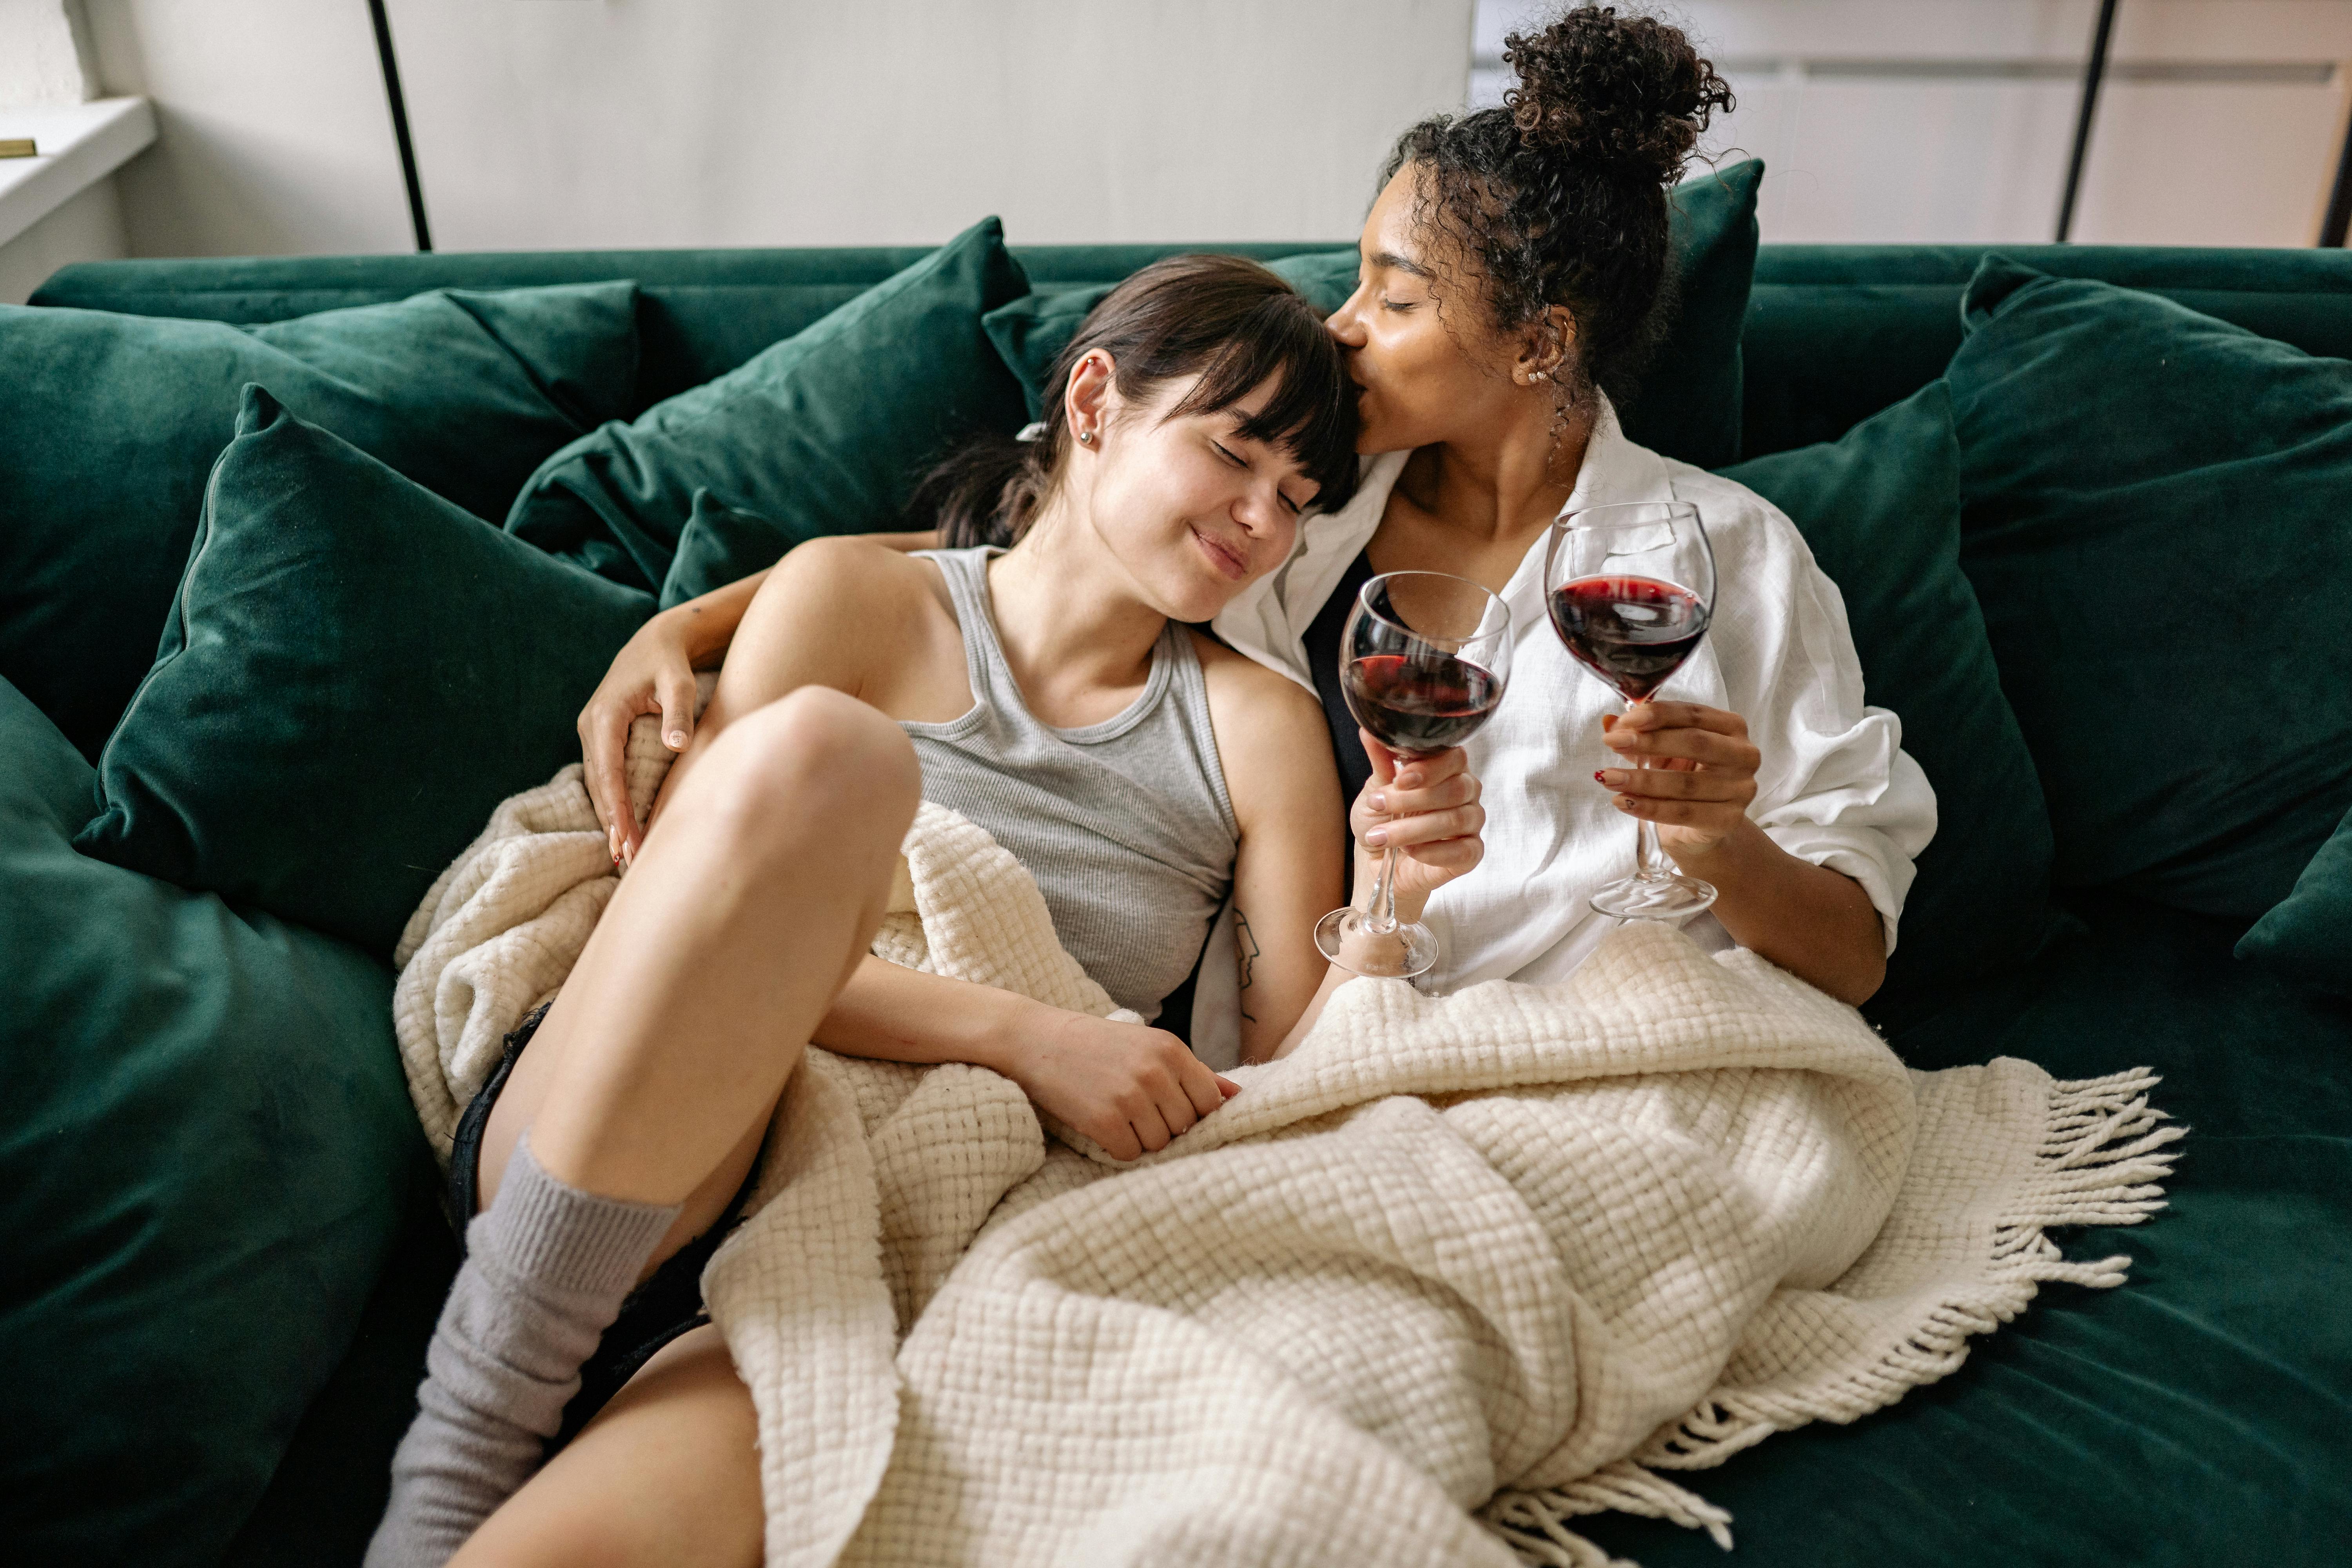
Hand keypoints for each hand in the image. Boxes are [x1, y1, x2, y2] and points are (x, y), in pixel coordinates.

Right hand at [578, 610, 702, 863]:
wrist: (656, 642)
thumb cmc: (670, 662)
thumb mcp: (678, 682)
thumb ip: (679, 714)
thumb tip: (678, 746)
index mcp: (605, 716)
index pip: (608, 774)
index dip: (618, 810)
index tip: (629, 840)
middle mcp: (590, 726)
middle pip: (598, 786)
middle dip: (612, 823)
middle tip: (627, 861)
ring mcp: (591, 733)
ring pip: (596, 785)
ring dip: (609, 818)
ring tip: (623, 855)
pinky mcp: (600, 738)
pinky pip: (602, 777)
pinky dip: (610, 803)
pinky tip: (622, 828)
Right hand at [1003, 1010, 1239, 1160]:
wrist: (1036, 1040)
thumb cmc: (1096, 1045)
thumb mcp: (1149, 1046)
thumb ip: (1194, 1072)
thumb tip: (1237, 1096)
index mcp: (1172, 1049)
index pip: (1210, 1102)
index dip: (1194, 1114)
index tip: (1171, 1110)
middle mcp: (1156, 1072)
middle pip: (1186, 1126)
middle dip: (1167, 1127)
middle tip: (1137, 1111)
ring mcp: (1130, 1097)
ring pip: (1160, 1144)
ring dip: (1142, 1138)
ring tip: (1119, 1115)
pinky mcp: (1104, 1120)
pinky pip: (1130, 1153)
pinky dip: (1118, 1147)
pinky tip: (1103, 1126)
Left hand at [1351, 732, 1485, 922]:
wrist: (1377, 861)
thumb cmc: (1380, 819)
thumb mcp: (1374, 790)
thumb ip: (1380, 761)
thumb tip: (1370, 731)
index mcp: (1446, 768)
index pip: (1454, 757)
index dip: (1429, 768)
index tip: (1399, 779)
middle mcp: (1465, 791)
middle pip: (1456, 788)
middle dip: (1413, 799)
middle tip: (1379, 806)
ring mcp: (1471, 822)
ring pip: (1457, 820)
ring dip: (1414, 829)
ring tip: (1381, 836)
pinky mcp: (1472, 853)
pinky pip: (1464, 850)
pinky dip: (1432, 851)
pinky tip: (1409, 851)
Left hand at [1599, 701, 1761, 855]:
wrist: (1698, 827)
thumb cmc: (1683, 777)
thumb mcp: (1662, 751)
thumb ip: (1640, 733)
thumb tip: (1609, 722)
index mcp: (1731, 727)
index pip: (1694, 713)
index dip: (1658, 715)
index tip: (1624, 721)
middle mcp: (1744, 755)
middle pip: (1695, 742)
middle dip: (1649, 742)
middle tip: (1612, 743)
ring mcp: (1741, 789)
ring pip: (1685, 782)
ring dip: (1641, 779)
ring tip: (1607, 777)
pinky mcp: (1729, 819)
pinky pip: (1684, 812)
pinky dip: (1649, 807)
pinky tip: (1622, 801)